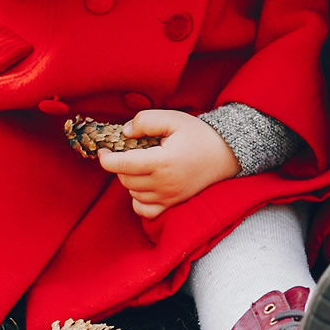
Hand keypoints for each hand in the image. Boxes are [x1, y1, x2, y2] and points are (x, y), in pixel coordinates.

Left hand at [96, 110, 240, 219]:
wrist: (225, 154)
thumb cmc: (198, 135)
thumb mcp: (173, 118)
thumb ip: (145, 120)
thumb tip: (124, 132)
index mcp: (162, 161)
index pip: (122, 165)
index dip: (106, 159)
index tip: (103, 150)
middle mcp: (164, 183)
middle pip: (125, 179)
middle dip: (120, 165)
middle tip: (127, 151)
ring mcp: (169, 197)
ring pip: (132, 193)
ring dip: (129, 179)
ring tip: (140, 165)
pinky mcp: (173, 204)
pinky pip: (145, 211)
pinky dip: (138, 200)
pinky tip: (143, 185)